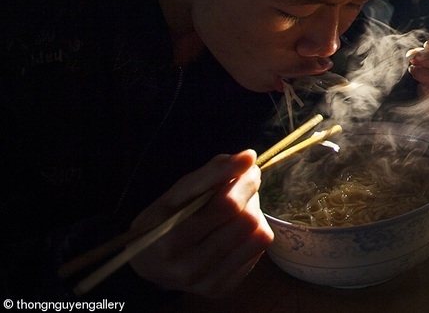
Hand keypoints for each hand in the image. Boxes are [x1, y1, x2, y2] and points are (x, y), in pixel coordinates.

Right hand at [128, 150, 272, 296]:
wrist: (151, 264)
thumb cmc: (166, 220)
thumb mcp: (175, 194)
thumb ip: (208, 174)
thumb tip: (247, 158)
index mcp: (168, 237)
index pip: (223, 204)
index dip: (242, 178)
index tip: (249, 159)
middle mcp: (184, 265)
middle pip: (244, 218)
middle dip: (248, 191)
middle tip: (242, 182)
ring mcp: (204, 280)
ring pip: (257, 233)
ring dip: (254, 211)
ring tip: (237, 207)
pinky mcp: (221, 287)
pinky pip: (259, 249)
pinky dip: (253, 231)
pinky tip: (235, 230)